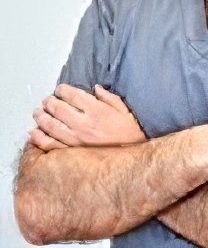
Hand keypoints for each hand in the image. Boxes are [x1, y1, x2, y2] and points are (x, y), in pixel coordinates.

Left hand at [30, 84, 146, 150]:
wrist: (133, 159)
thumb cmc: (130, 134)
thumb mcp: (124, 110)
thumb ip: (109, 97)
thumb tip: (96, 88)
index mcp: (96, 110)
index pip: (73, 95)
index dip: (62, 90)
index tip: (59, 89)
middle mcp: (84, 124)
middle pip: (58, 109)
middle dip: (48, 102)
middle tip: (45, 100)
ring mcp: (76, 140)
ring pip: (51, 126)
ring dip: (40, 117)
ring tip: (37, 113)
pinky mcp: (73, 153)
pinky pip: (51, 145)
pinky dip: (39, 139)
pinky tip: (33, 133)